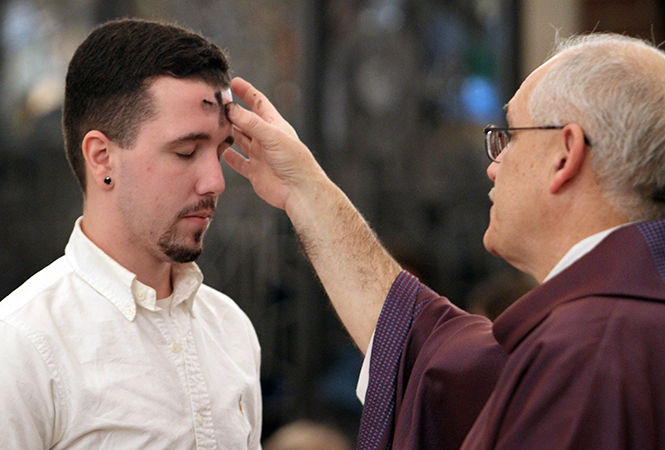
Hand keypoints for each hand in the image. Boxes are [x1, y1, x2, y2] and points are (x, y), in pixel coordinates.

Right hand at [223, 77, 325, 210]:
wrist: (299, 191)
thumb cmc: (294, 161)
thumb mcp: (272, 136)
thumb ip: (251, 122)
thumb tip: (231, 108)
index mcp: (274, 125)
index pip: (258, 103)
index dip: (246, 92)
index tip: (233, 81)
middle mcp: (266, 139)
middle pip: (245, 120)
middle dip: (232, 111)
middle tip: (215, 103)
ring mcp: (259, 155)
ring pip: (239, 140)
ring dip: (227, 132)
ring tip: (212, 123)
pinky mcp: (254, 171)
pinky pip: (238, 161)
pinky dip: (228, 156)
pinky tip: (218, 150)